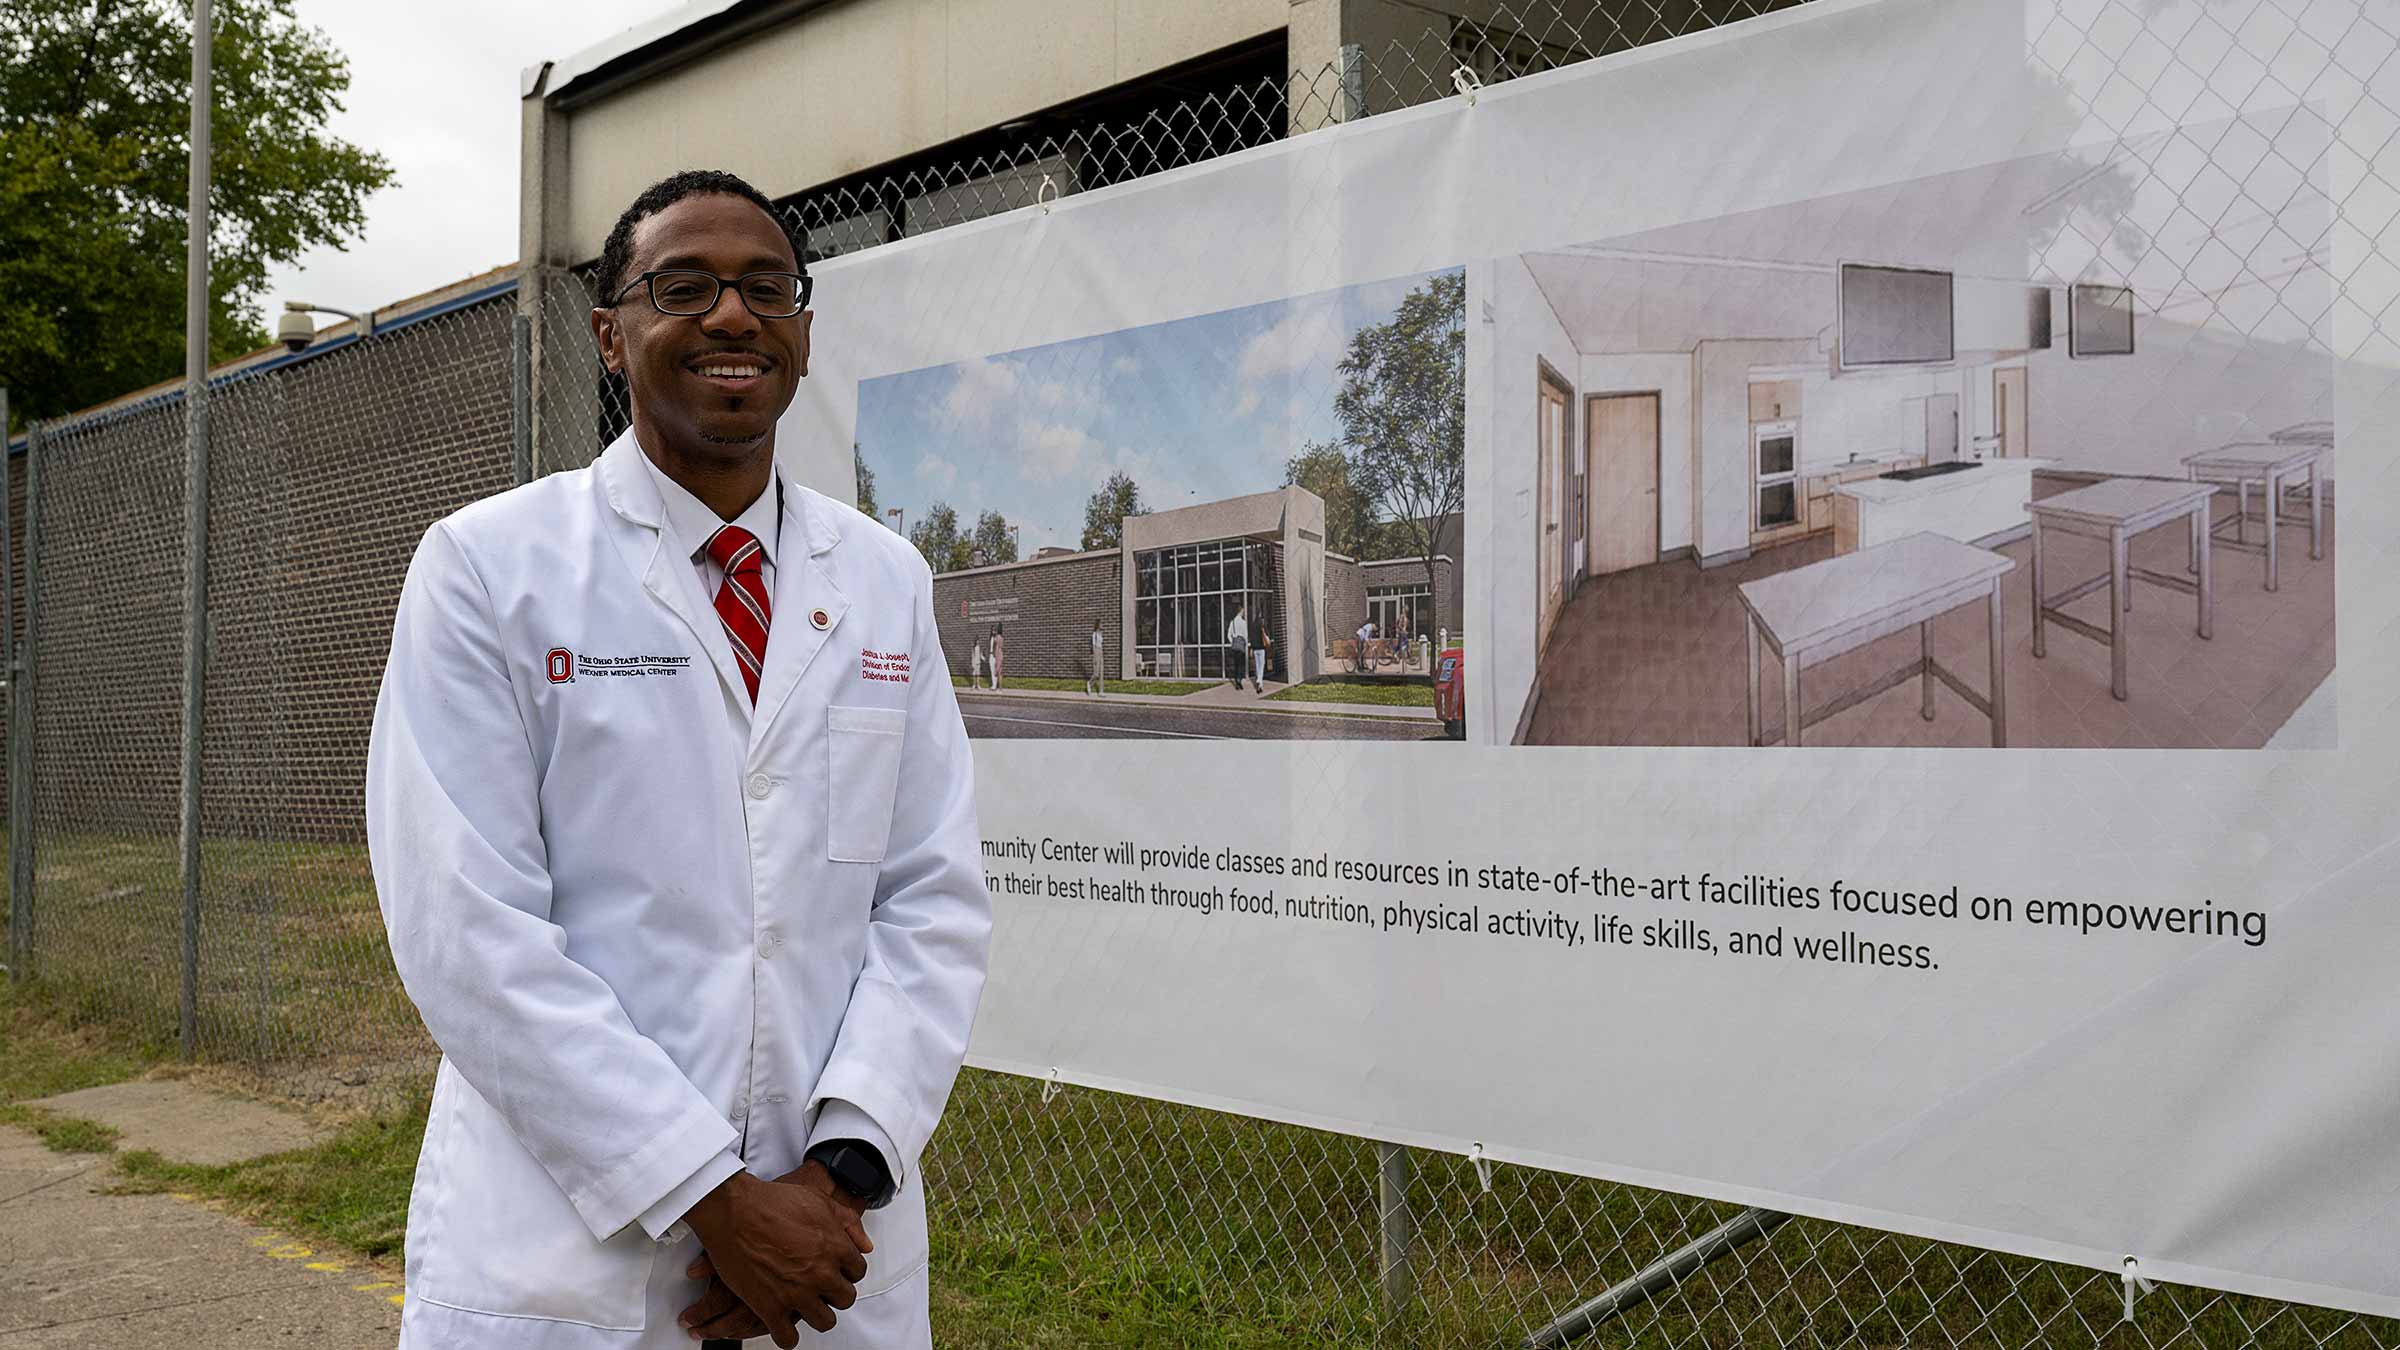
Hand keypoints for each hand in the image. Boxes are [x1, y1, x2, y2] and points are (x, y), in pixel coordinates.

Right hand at [677, 1165, 873, 1345]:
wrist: (734, 1211)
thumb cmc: (772, 1202)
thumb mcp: (819, 1201)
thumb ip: (848, 1222)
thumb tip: (865, 1245)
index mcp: (835, 1248)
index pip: (858, 1272)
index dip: (846, 1271)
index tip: (836, 1272)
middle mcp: (821, 1273)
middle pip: (845, 1299)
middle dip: (835, 1293)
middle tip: (821, 1288)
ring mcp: (797, 1293)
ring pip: (824, 1322)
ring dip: (817, 1315)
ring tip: (806, 1307)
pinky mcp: (771, 1308)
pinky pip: (789, 1339)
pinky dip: (787, 1336)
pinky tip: (783, 1324)